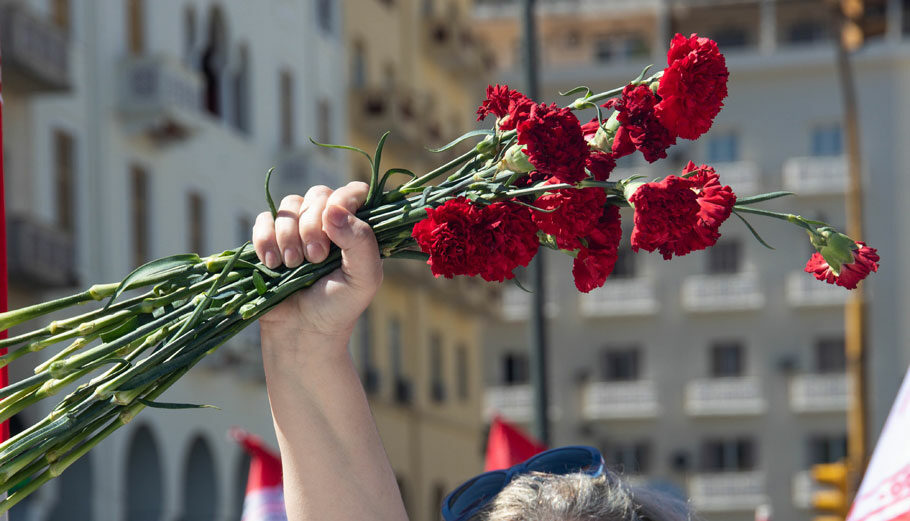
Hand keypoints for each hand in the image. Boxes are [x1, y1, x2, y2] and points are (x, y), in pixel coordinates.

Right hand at [251, 181, 381, 341]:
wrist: (303, 333)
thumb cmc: (340, 307)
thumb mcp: (364, 278)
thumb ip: (361, 241)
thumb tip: (335, 209)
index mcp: (356, 228)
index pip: (354, 191)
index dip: (343, 200)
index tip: (334, 224)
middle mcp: (327, 222)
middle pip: (318, 195)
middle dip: (313, 225)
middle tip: (315, 258)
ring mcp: (297, 229)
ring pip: (289, 205)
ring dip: (288, 235)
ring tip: (292, 265)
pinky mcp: (270, 239)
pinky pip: (263, 219)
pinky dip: (265, 239)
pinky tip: (272, 263)